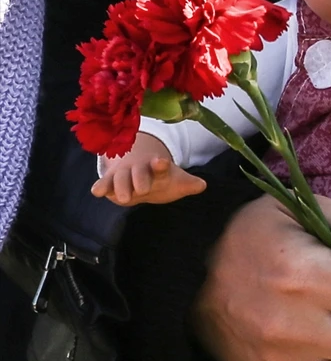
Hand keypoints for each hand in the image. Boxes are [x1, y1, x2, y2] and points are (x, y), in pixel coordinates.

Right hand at [91, 133, 206, 205]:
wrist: (137, 171)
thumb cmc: (159, 178)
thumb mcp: (175, 181)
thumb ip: (189, 184)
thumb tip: (203, 185)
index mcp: (157, 167)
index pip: (160, 165)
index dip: (161, 164)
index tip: (161, 162)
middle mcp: (139, 169)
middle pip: (138, 173)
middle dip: (140, 179)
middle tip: (143, 189)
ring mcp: (124, 174)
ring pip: (120, 179)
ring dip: (121, 186)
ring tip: (124, 198)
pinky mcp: (110, 182)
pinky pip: (104, 184)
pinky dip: (100, 187)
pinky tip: (97, 192)